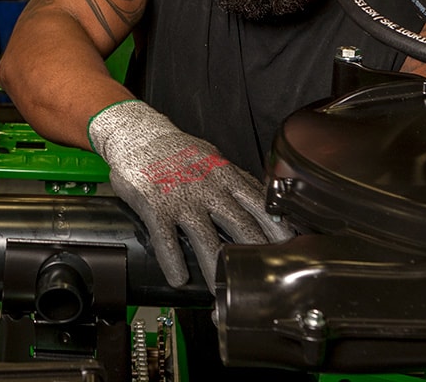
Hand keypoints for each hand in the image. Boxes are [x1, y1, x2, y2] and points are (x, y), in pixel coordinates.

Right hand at [89, 100, 291, 290]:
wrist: (137, 133)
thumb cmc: (176, 149)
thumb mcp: (212, 157)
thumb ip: (235, 179)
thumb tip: (259, 196)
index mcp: (224, 176)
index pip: (259, 204)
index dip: (276, 226)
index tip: (289, 246)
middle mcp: (208, 188)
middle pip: (239, 224)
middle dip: (255, 251)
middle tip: (265, 276)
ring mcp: (181, 198)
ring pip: (204, 237)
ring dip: (215, 266)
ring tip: (222, 291)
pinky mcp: (154, 205)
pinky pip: (165, 238)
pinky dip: (173, 260)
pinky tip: (179, 279)